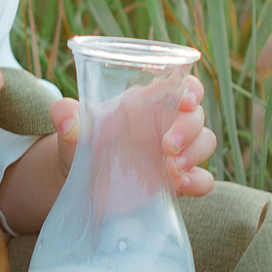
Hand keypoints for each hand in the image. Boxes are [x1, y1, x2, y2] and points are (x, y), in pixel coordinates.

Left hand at [49, 74, 216, 201]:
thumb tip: (66, 121)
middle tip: (166, 146)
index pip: (182, 85)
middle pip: (197, 116)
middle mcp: (166, 123)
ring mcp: (176, 153)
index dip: (191, 89)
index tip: (184, 101)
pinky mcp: (177, 181)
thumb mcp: (70, 127)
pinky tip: (181, 186)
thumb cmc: (79, 142)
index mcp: (147, 102)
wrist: (78, 181)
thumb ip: (65, 115)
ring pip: (206, 143)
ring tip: (169, 169)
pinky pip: (204, 179)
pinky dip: (199, 182)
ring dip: (194, 154)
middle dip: (188, 128)